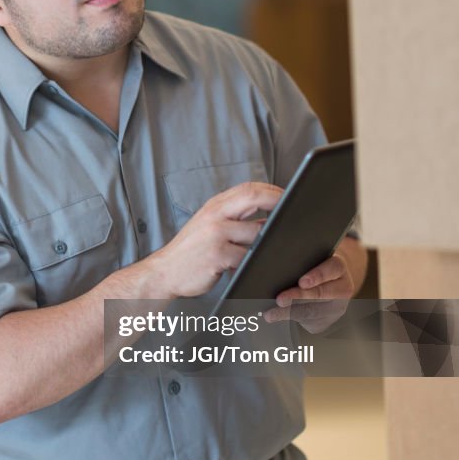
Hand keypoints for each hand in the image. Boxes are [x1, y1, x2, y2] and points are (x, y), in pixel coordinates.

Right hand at [150, 182, 283, 299]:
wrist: (164, 272)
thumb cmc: (191, 251)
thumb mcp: (209, 226)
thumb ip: (234, 219)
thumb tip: (268, 219)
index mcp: (214, 206)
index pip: (248, 188)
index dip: (272, 189)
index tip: (288, 196)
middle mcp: (214, 215)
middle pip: (253, 197)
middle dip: (277, 201)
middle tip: (294, 211)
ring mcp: (215, 234)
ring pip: (255, 233)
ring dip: (267, 242)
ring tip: (273, 248)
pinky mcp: (217, 256)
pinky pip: (246, 258)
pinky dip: (253, 263)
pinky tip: (251, 267)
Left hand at [264, 250, 354, 332]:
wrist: (330, 287)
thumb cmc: (313, 266)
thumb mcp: (313, 258)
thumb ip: (300, 256)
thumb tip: (270, 249)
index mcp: (338, 267)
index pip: (333, 268)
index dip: (318, 275)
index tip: (302, 281)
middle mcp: (342, 287)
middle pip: (321, 293)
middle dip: (298, 297)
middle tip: (280, 299)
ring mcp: (335, 307)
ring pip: (312, 311)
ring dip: (289, 312)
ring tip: (271, 313)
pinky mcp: (326, 321)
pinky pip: (307, 322)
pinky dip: (288, 319)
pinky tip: (274, 317)